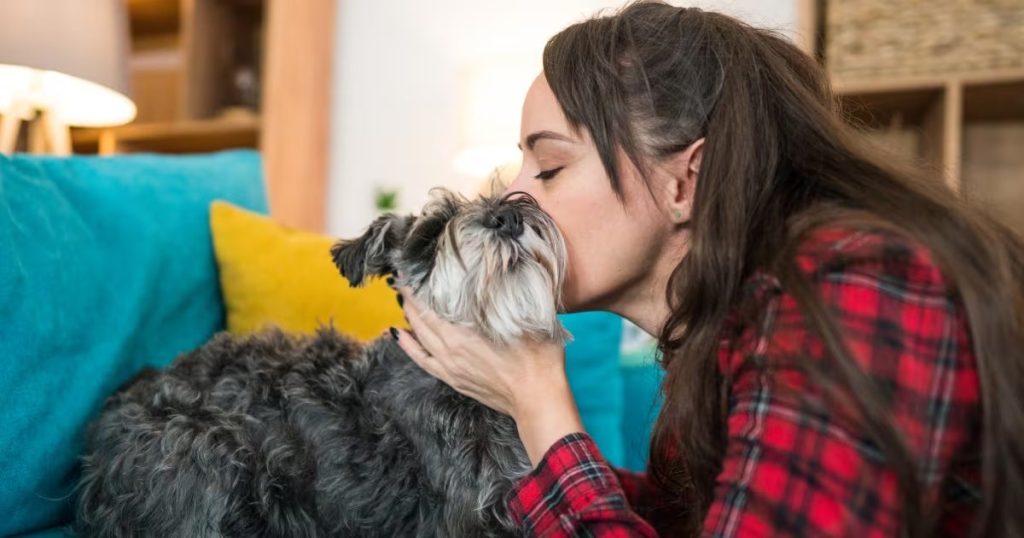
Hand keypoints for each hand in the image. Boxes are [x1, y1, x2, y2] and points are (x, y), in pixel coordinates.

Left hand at [392, 286, 585, 464]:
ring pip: (420, 338)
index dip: (417, 289)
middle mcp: (450, 351)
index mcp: (464, 335)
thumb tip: (503, 273)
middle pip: (420, 320)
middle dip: (409, 299)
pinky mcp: (454, 379)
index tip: (410, 272)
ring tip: (402, 300)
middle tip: (403, 281)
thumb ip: (510, 297)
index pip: (429, 306)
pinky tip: (399, 335)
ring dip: (408, 318)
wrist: (538, 398)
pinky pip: (422, 360)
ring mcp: (450, 367)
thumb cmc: (538, 359)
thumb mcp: (529, 318)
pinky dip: (409, 347)